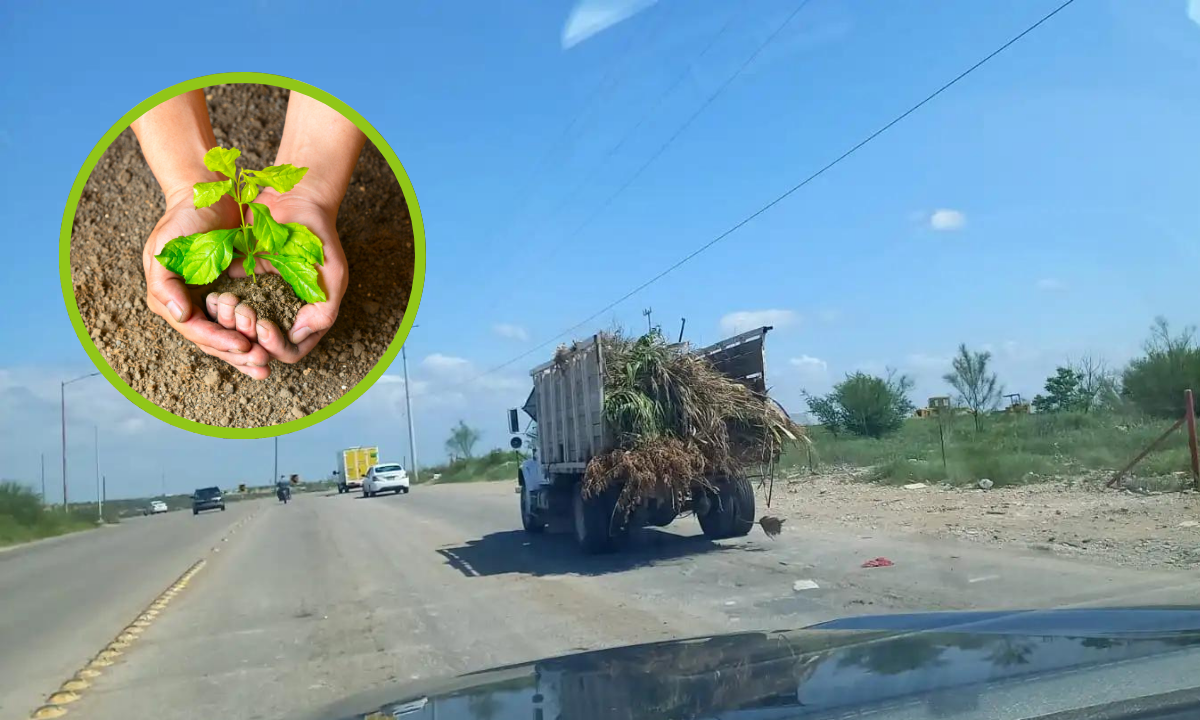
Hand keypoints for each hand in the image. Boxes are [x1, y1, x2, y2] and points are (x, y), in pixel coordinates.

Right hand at [142, 190, 272, 379]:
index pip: (196, 330)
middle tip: (262, 366)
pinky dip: (256, 333)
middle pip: (214, 341)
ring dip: (248, 353)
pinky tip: (272, 345)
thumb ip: (166, 283)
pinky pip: (243, 321)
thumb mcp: (167, 246)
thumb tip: (181, 317)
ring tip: (268, 365)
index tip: (245, 347)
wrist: (208, 196)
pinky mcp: (231, 294)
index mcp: (169, 299)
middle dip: (238, 355)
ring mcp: (210, 302)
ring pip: (229, 336)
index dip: (220, 342)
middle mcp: (188, 306)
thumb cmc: (184, 218)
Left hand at [221, 184, 347, 363]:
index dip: (274, 346)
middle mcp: (282, 312)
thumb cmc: (320, 238)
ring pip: (239, 326)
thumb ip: (323, 311)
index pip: (289, 350)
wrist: (297, 200)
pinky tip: (215, 291)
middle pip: (260, 344)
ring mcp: (260, 296)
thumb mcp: (332, 276)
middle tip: (244, 314)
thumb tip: (297, 337)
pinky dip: (218, 301)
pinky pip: (225, 300)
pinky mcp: (241, 278)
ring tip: (227, 303)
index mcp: (307, 317)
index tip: (264, 325)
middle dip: (248, 335)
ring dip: (230, 320)